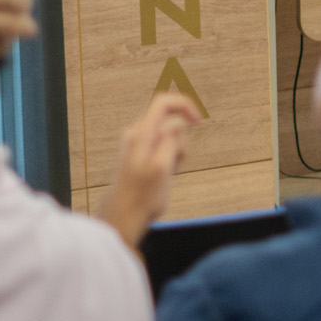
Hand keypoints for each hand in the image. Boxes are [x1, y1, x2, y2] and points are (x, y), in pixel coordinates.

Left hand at [99, 92, 199, 249]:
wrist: (123, 218)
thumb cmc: (141, 197)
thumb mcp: (162, 167)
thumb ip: (171, 141)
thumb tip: (177, 124)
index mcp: (141, 134)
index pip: (163, 102)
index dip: (184, 106)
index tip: (197, 121)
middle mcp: (136, 136)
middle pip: (169, 121)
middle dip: (181, 139)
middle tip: (177, 163)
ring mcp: (137, 146)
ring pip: (168, 136)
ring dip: (176, 151)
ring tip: (169, 173)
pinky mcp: (140, 157)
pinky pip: (162, 148)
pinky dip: (170, 158)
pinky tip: (165, 176)